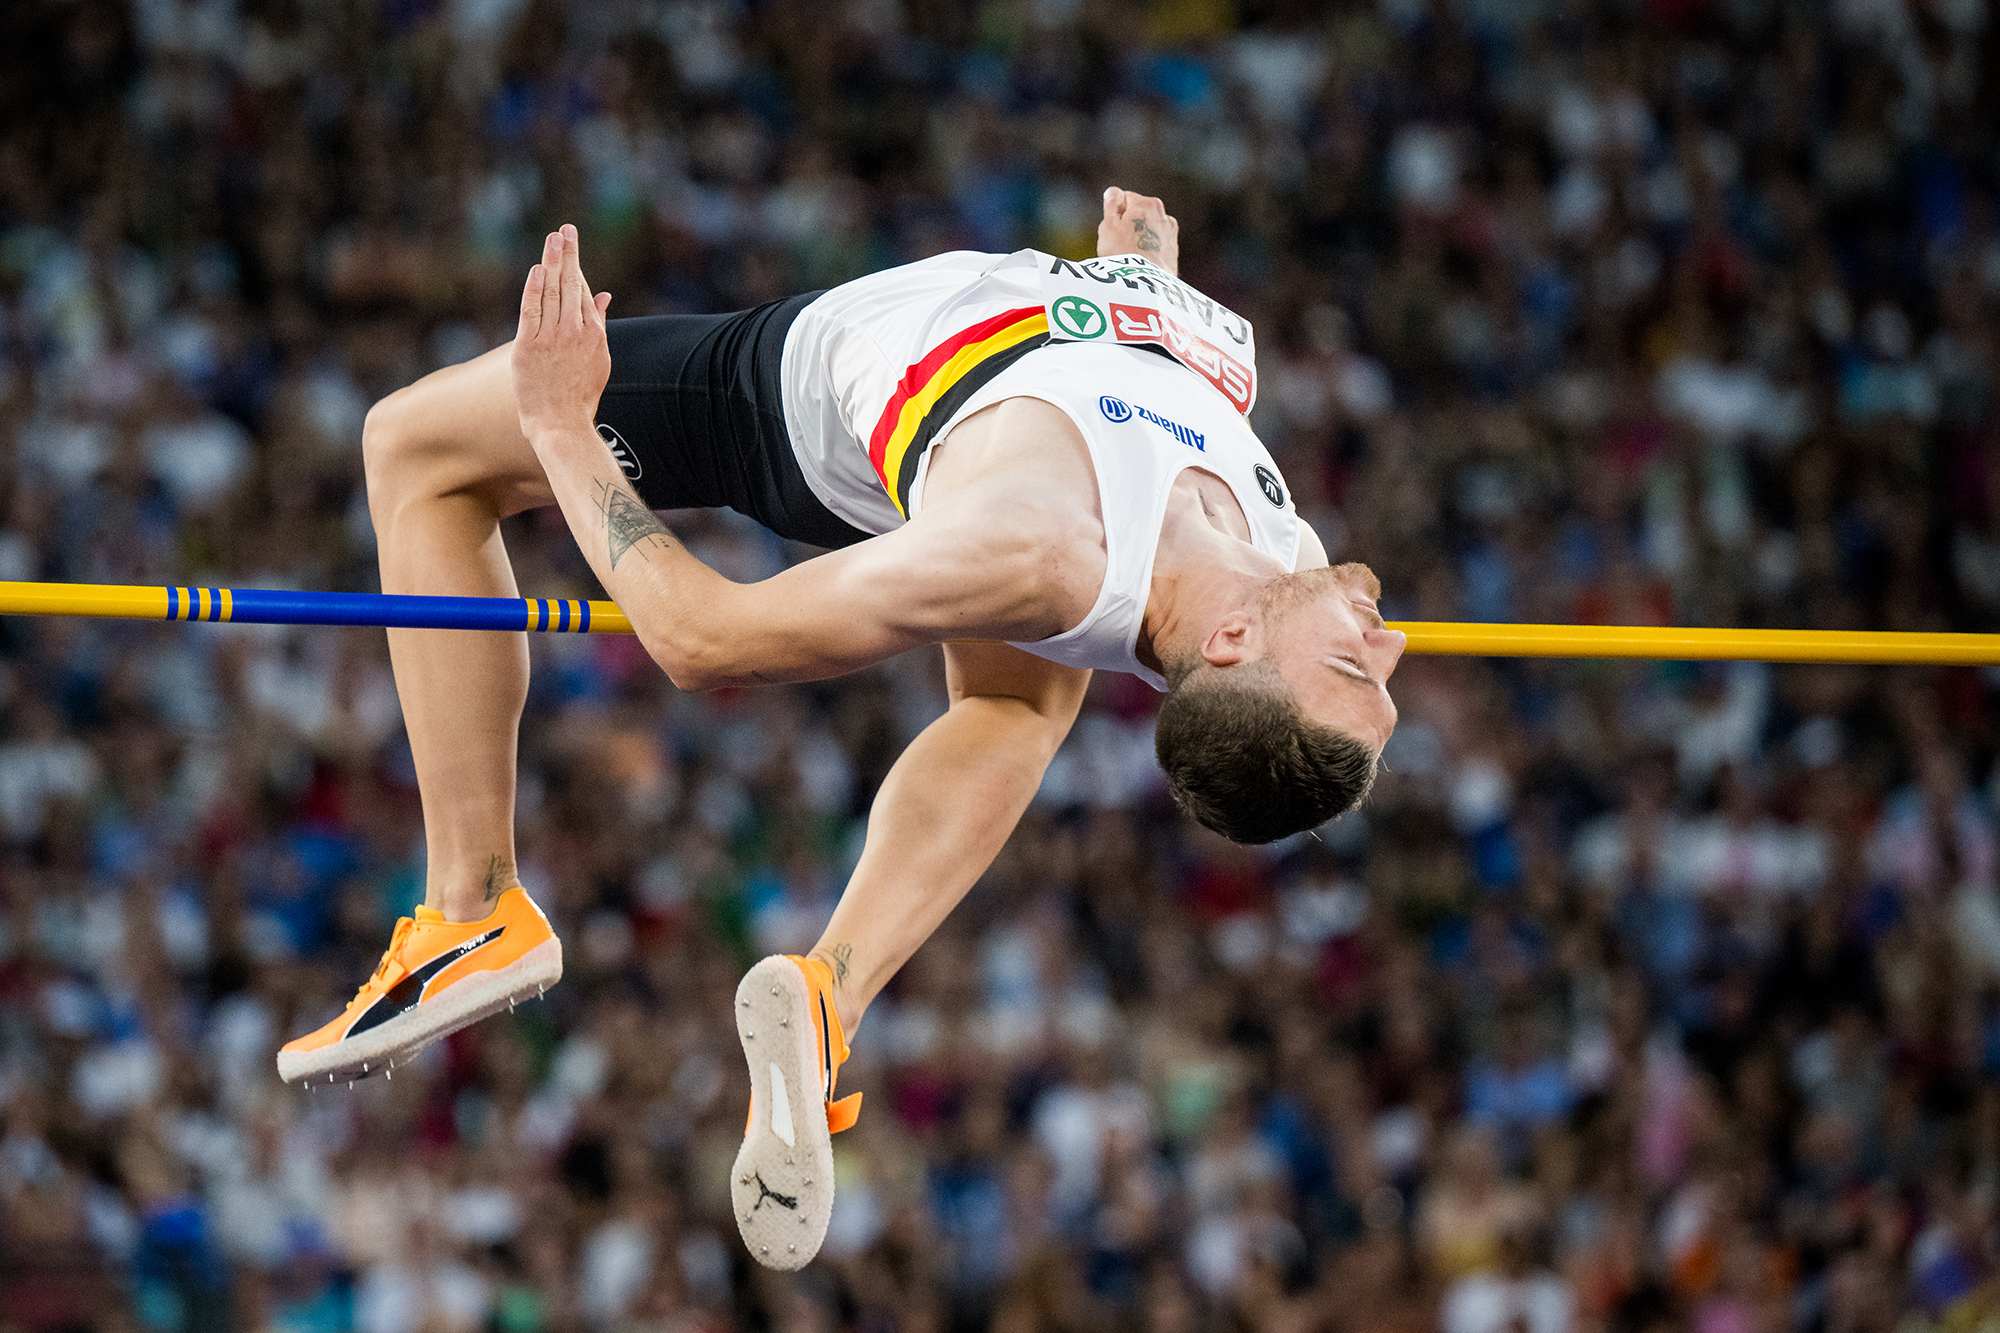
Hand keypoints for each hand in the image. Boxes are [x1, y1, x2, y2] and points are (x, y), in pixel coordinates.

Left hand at [513, 224, 613, 443]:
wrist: (562, 424)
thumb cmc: (579, 395)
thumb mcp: (599, 359)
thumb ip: (599, 324)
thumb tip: (603, 295)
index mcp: (594, 335)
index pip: (582, 292)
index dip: (576, 265)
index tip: (571, 243)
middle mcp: (575, 333)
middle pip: (571, 285)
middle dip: (569, 254)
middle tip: (566, 229)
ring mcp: (552, 339)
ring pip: (553, 293)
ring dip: (553, 263)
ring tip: (554, 238)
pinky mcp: (529, 348)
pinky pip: (532, 312)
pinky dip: (535, 290)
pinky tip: (539, 269)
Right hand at [1098, 186, 1178, 275]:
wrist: (1146, 283)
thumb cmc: (1123, 252)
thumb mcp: (1108, 225)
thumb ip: (1111, 204)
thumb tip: (1114, 192)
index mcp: (1147, 203)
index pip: (1124, 199)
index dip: (1113, 214)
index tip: (1110, 229)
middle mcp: (1164, 214)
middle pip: (1138, 214)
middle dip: (1128, 225)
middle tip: (1117, 243)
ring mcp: (1170, 233)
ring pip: (1148, 230)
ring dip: (1139, 237)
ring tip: (1130, 256)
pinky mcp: (1173, 251)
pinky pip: (1155, 245)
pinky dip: (1148, 249)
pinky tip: (1141, 262)